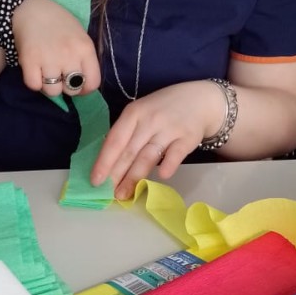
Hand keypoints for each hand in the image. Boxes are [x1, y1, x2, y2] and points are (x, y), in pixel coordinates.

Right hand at [13, 0, 100, 95]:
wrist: (32, 7)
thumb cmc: (59, 23)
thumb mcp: (80, 37)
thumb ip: (84, 59)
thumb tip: (83, 86)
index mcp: (85, 49)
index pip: (93, 83)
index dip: (85, 88)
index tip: (78, 83)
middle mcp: (69, 55)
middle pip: (72, 89)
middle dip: (66, 86)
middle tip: (59, 75)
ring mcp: (49, 58)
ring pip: (53, 91)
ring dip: (49, 86)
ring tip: (46, 73)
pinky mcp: (29, 60)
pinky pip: (34, 85)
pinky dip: (34, 82)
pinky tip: (35, 71)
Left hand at [91, 80, 226, 199]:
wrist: (200, 99)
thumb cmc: (163, 109)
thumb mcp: (142, 113)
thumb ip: (127, 134)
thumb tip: (108, 163)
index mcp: (134, 113)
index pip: (115, 140)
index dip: (104, 161)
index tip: (95, 180)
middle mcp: (150, 120)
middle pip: (129, 151)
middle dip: (116, 175)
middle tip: (107, 194)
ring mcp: (169, 129)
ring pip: (148, 156)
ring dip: (135, 177)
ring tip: (124, 194)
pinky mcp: (188, 137)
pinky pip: (176, 153)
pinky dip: (168, 164)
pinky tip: (161, 176)